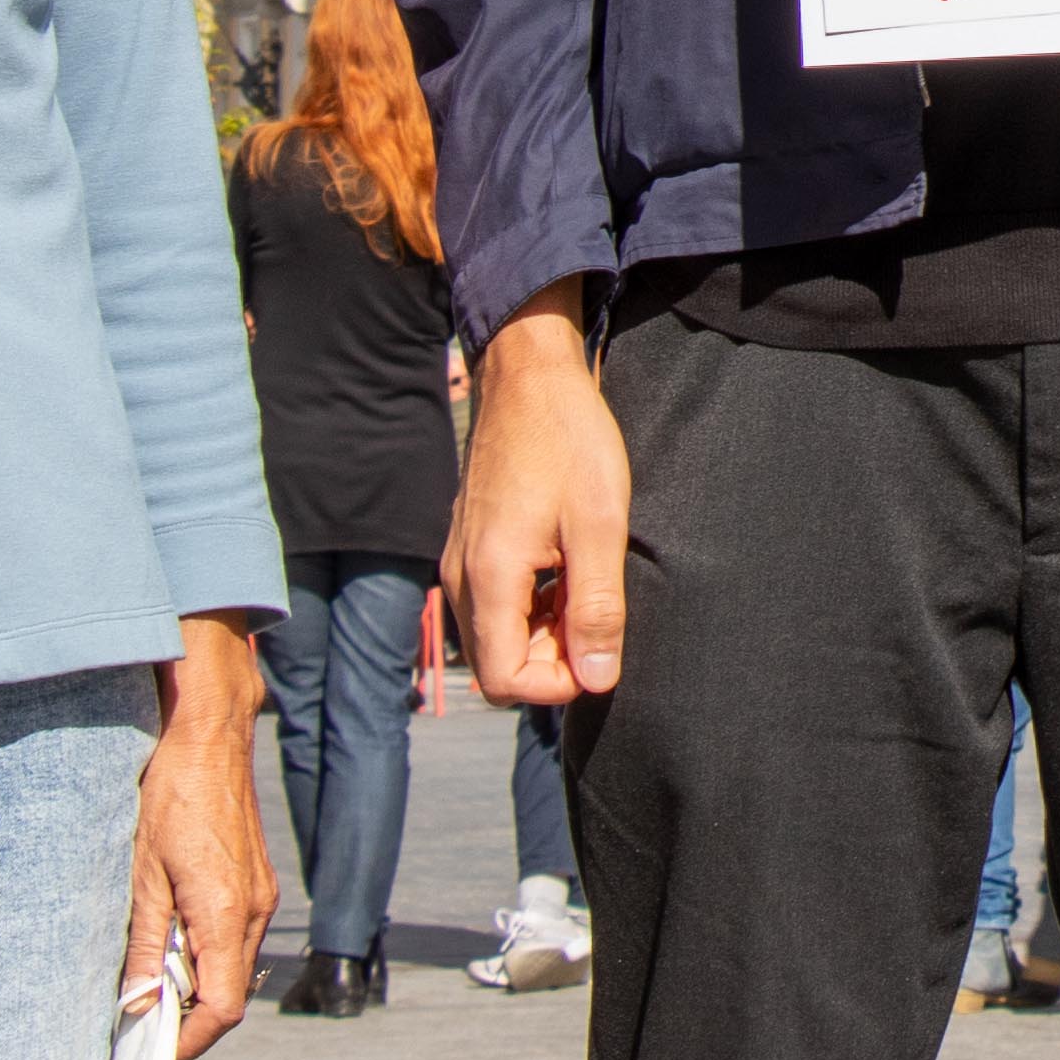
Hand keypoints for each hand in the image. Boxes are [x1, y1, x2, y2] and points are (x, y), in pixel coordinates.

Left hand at [127, 613, 271, 1059]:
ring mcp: (260, 896)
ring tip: (144, 985)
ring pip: (232, 966)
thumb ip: (143, 944)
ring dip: (193, 986)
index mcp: (227, 913)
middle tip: (135, 1028)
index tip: (150, 1056)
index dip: (188, 1043)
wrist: (209, 734)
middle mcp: (254, 910)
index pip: (224, 1009)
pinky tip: (166, 942)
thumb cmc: (171, 795)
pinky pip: (234, 938)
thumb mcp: (141, 873)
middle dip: (186, 1020)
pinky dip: (203, 955)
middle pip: (230, 994)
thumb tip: (136, 1006)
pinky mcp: (255, 882)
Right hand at [450, 282, 627, 705]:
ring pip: (495, 636)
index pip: (503, 681)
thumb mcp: (599, 525)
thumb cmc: (568, 439)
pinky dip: (531, 606)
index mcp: (489, 577)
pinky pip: (493, 604)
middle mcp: (462, 576)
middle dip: (551, 660)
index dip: (556, 685)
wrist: (529, 375)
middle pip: (496, 666)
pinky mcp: (469, 544)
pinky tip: (567, 570)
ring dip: (544, 633)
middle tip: (599, 615)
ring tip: (587, 586)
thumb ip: (596, 608)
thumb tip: (597, 679)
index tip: (599, 649)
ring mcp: (460, 559)